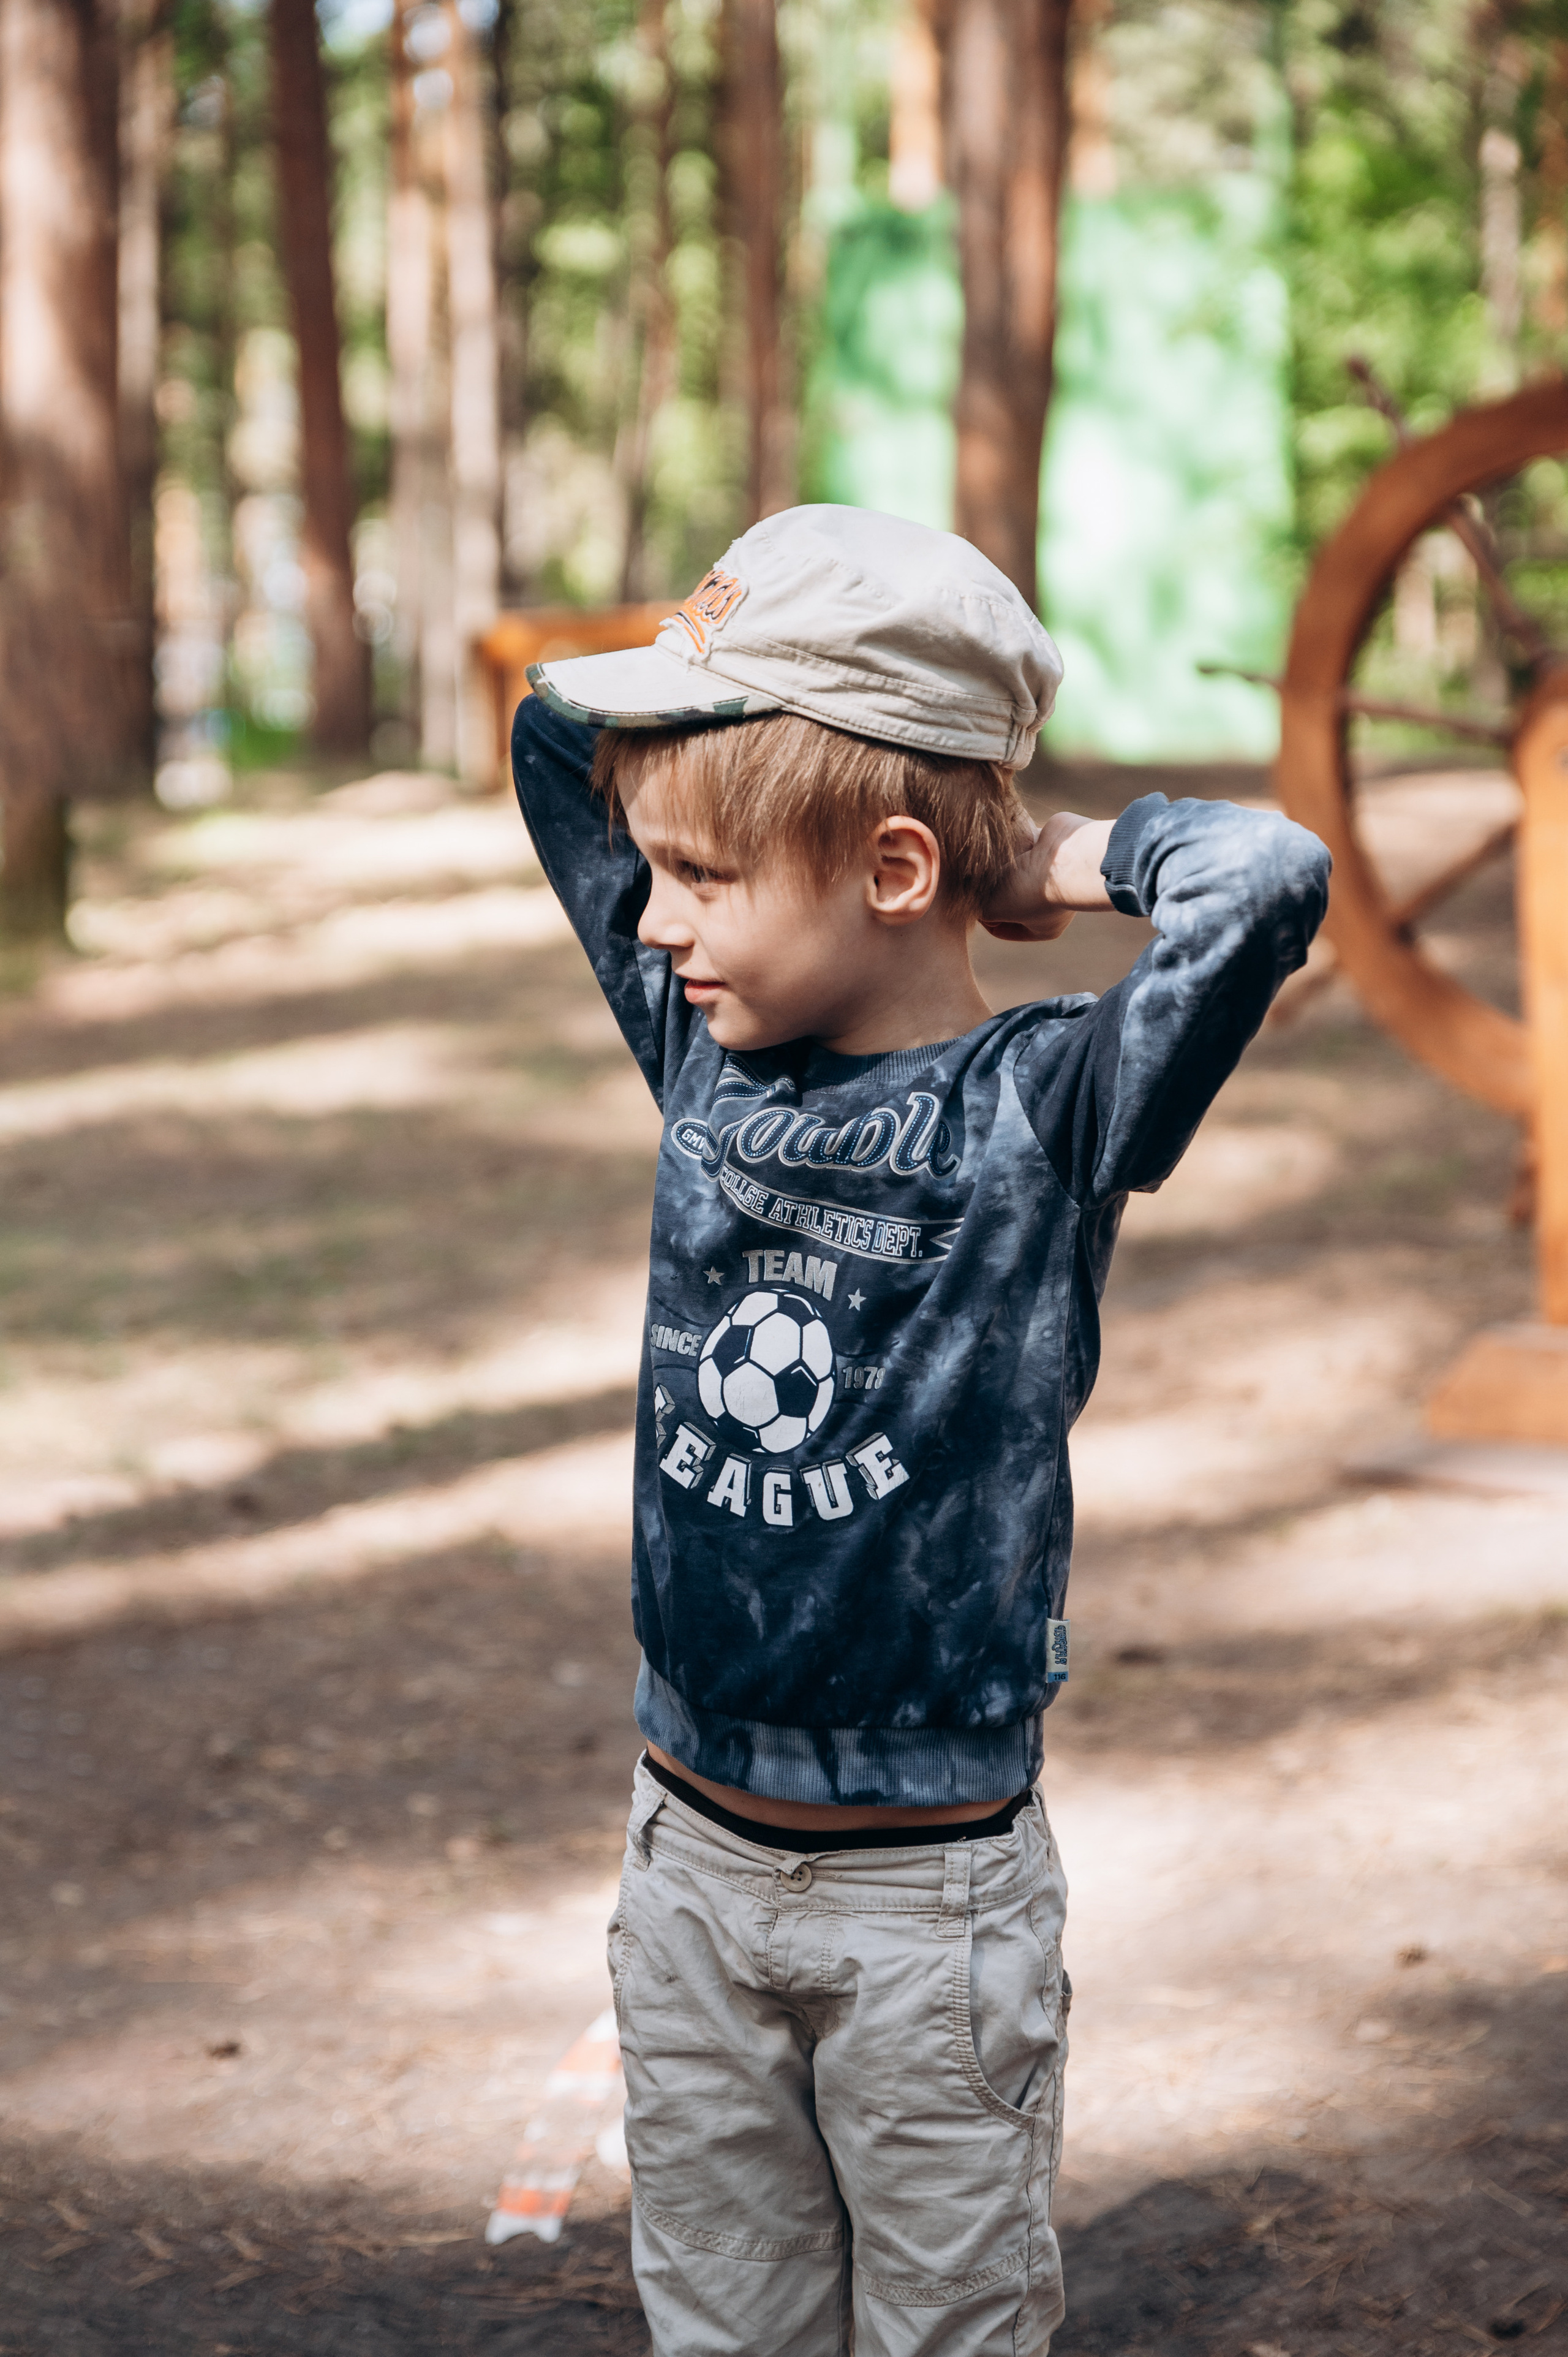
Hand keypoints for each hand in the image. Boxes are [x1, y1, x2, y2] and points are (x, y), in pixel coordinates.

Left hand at [979, 813, 1114, 941]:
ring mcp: (1051, 874)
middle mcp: (1050, 901)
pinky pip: (1023, 847)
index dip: (982, 919)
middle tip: (978, 879)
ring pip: (1013, 871)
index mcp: (1043, 927)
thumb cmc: (1030, 889)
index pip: (1000, 928)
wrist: (1067, 856)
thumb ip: (975, 903)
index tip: (975, 904)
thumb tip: (967, 888)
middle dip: (992, 888)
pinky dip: (1013, 845)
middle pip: (1007, 898)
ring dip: (1001, 864)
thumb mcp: (992, 908)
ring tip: (994, 859)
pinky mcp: (1050, 847)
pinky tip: (1008, 843)